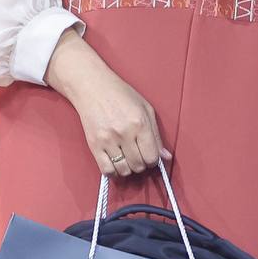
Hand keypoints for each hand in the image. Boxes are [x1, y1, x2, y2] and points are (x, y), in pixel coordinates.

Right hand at [42, 29, 169, 177]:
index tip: (149, 156)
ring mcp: (108, 140)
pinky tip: (115, 162)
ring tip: (127, 158)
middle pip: (138, 165)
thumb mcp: (145, 108)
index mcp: (140, 123)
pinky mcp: (94, 145)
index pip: (152, 157)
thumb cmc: (120, 94)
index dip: (153, 160)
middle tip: (138, 155)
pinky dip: (113, 171)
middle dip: (141, 164)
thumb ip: (156, 135)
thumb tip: (165, 156)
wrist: (92, 87)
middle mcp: (125, 133)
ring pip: (124, 170)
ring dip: (128, 169)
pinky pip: (106, 170)